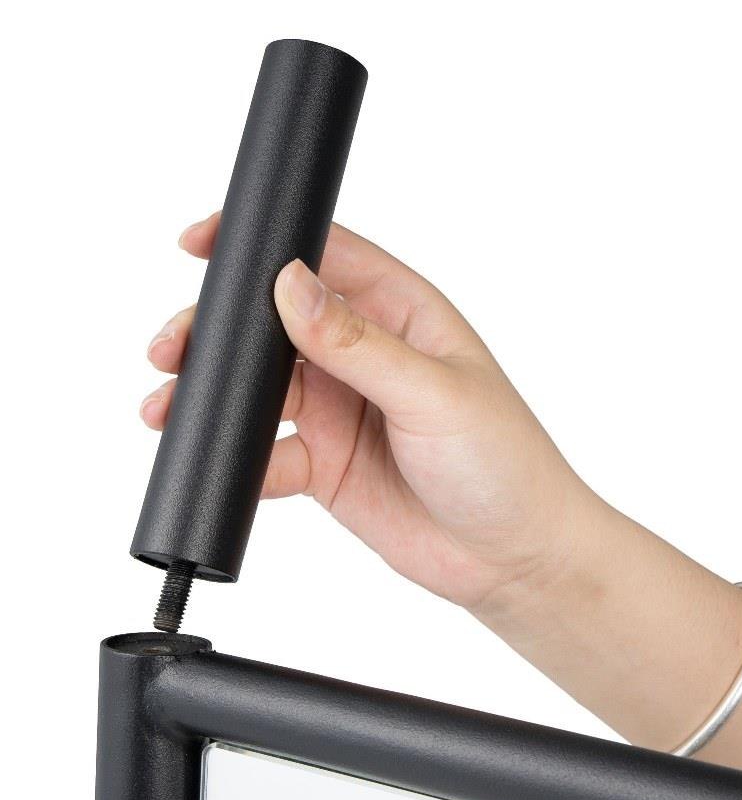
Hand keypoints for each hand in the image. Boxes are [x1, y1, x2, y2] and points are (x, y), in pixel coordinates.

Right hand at [142, 214, 603, 612]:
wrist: (514, 556)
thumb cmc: (505, 462)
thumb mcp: (434, 393)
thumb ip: (358, 344)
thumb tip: (290, 285)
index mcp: (400, 314)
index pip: (323, 256)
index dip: (262, 244)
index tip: (201, 243)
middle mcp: (364, 355)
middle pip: (271, 322)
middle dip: (217, 329)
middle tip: (174, 346)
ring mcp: (342, 409)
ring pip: (257, 388)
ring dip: (212, 394)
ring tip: (169, 407)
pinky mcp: (326, 464)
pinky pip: (266, 454)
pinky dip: (237, 459)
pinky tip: (225, 467)